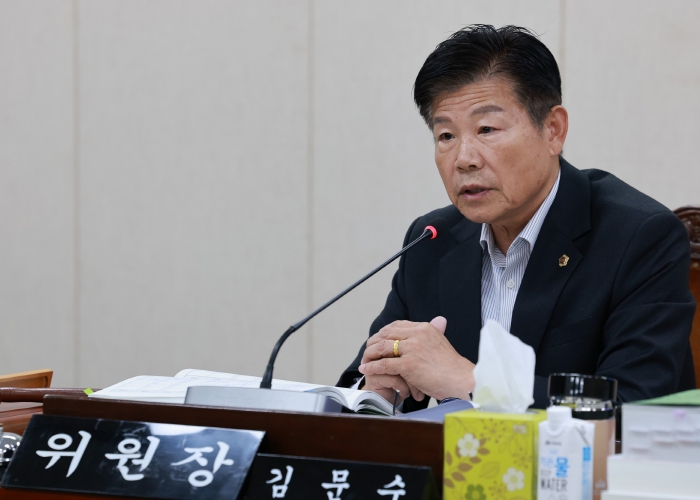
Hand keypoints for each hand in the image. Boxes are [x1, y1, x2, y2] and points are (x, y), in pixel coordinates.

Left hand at [358, 317, 474, 400]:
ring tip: (363, 360)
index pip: (397, 325)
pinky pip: (384, 364)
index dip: (383, 332)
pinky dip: (372, 367)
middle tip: (366, 350)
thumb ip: (434, 332)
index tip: (376, 340)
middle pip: (386, 334)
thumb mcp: (441, 342)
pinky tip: (366, 369)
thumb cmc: (452, 366)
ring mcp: (412, 349)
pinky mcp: (408, 364)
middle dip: (373, 342)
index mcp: (424, 328)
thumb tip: (438, 320)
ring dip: (369, 354)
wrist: (462, 380)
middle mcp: (417, 334)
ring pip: (382, 347)